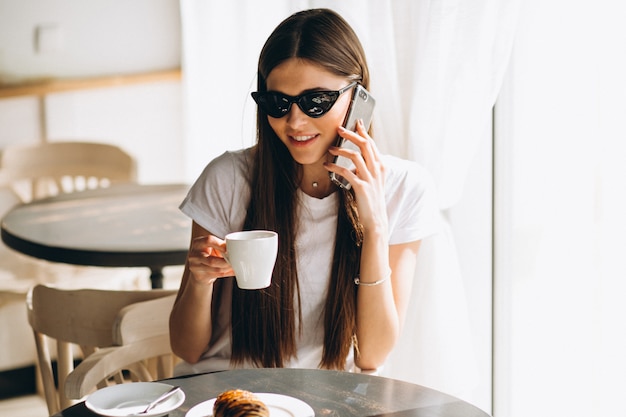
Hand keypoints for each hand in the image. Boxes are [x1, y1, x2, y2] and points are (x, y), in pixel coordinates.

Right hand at [187, 234, 233, 284]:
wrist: (199, 269)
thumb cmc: (209, 254)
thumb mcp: (213, 247)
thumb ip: (222, 246)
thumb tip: (236, 247)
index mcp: (198, 243)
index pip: (208, 241)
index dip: (219, 245)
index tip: (228, 249)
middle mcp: (194, 255)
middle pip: (212, 260)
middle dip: (226, 262)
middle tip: (235, 261)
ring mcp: (195, 267)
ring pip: (216, 269)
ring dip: (228, 268)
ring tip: (235, 266)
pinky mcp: (200, 276)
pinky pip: (217, 275)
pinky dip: (228, 273)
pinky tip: (234, 271)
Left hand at [326, 120, 387, 234]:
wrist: (376, 219)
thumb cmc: (372, 200)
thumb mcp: (373, 180)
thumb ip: (367, 168)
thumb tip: (355, 159)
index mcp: (381, 166)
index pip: (372, 144)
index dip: (363, 132)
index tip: (356, 123)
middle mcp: (377, 170)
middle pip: (365, 145)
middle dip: (351, 134)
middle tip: (340, 129)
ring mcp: (370, 178)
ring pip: (356, 156)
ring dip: (341, 150)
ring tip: (331, 149)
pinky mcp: (361, 187)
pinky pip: (346, 172)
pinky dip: (335, 166)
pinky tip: (327, 166)